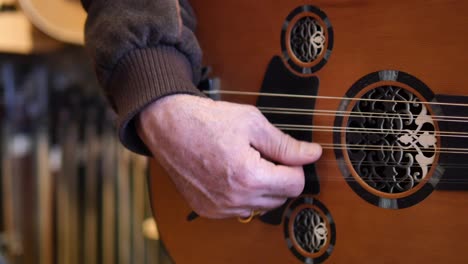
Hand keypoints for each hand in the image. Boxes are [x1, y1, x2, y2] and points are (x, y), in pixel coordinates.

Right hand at [137, 94, 321, 218]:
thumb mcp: (252, 123)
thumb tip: (312, 154)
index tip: (282, 153)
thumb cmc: (206, 121)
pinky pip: (241, 209)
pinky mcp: (209, 211)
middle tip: (259, 153)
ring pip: (262, 205)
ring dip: (262, 186)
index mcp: (250, 176)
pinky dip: (243, 194)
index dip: (294, 165)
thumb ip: (285, 144)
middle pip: (281, 197)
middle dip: (278, 175)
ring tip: (243, 161)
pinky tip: (230, 173)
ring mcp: (221, 208)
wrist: (169, 127)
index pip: (295, 184)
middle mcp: (236, 199)